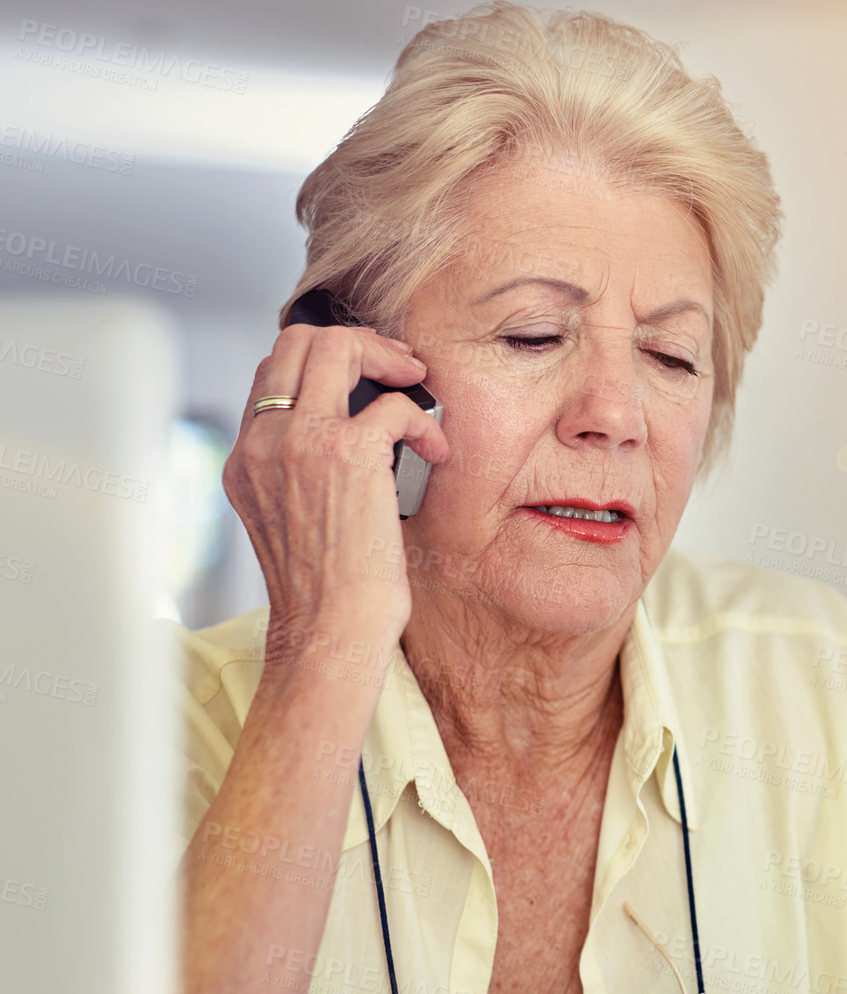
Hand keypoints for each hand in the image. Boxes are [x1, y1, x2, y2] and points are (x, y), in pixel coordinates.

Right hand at [224, 321, 447, 644]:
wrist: (329, 632)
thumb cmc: (326, 589)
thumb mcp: (290, 519)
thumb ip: (299, 469)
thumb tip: (350, 430)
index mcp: (246, 458)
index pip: (272, 373)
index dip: (324, 362)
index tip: (367, 378)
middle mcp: (263, 442)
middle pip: (297, 341)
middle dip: (358, 342)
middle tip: (399, 367)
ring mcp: (300, 442)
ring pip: (335, 346)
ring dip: (388, 357)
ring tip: (418, 386)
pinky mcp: (348, 454)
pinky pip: (394, 404)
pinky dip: (425, 422)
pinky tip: (435, 453)